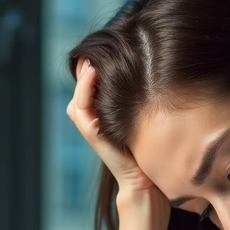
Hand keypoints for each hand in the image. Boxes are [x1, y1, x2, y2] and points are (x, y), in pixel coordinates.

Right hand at [66, 57, 159, 197]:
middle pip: (82, 88)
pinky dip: (84, 89)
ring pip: (78, 96)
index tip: (107, 48)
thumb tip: (147, 67)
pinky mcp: (93, 133)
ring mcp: (91, 127)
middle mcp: (94, 120)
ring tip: (92, 58)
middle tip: (99, 48)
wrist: (148, 182)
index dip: (94, 68)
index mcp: (103, 116)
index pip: (91, 85)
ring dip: (83, 76)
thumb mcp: (143, 118)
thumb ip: (135, 100)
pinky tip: (93, 73)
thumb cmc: (150, 149)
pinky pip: (82, 108)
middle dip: (87, 68)